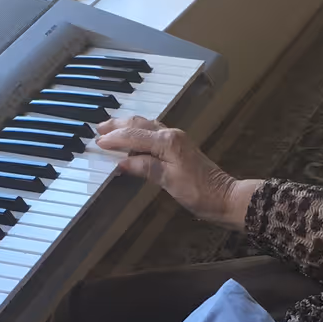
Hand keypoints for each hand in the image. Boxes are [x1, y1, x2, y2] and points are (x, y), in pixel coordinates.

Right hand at [93, 116, 256, 229]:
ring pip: (145, 126)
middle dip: (117, 126)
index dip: (114, 139)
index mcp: (167, 142)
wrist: (225, 197)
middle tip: (98, 129)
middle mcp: (171, 135)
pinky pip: (153, 133)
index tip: (97, 142)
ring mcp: (176, 139)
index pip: (134, 136)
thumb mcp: (169, 181)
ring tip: (109, 129)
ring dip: (126, 127)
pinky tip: (132, 138)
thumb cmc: (200, 193)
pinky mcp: (178, 146)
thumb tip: (121, 163)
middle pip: (139, 124)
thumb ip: (145, 168)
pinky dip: (138, 133)